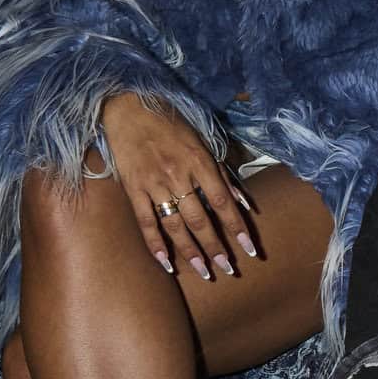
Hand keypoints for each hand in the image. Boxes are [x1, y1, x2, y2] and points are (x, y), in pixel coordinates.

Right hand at [99, 94, 257, 281]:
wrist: (128, 107)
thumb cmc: (170, 123)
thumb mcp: (203, 141)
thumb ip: (223, 174)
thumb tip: (244, 202)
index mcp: (200, 161)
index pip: (223, 201)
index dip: (236, 227)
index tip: (248, 249)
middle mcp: (178, 174)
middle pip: (200, 219)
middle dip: (216, 247)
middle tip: (227, 269)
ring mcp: (154, 183)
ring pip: (175, 225)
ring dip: (190, 251)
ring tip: (203, 271)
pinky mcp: (133, 188)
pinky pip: (145, 221)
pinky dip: (155, 244)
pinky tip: (166, 264)